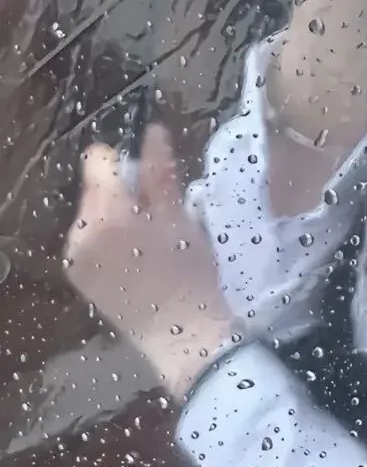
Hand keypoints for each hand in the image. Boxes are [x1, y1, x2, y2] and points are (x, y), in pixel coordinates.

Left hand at [64, 127, 236, 400]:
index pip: (99, 162)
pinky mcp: (78, 275)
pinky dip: (107, 240)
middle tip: (155, 217)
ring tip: (147, 241)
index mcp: (106, 214)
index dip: (124, 162)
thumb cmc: (190, 273)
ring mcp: (75, 257)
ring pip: (91, 214)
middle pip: (94, 188)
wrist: (183, 335)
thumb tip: (154, 131)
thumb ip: (161, 172)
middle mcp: (80, 233)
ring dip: (114, 217)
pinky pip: (87, 240)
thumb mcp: (179, 217)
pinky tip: (134, 259)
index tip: (148, 178)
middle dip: (121, 193)